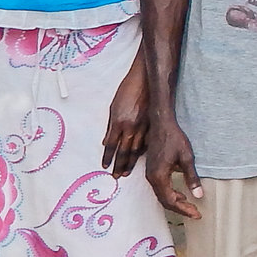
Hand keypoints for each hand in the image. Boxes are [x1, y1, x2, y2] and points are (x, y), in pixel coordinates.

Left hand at [101, 61, 149, 177]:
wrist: (145, 80)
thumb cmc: (127, 91)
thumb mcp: (114, 107)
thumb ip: (111, 126)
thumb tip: (107, 142)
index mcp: (119, 122)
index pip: (112, 145)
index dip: (108, 157)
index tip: (105, 166)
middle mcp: (131, 127)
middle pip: (124, 151)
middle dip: (119, 165)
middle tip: (116, 176)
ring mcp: (143, 127)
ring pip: (137, 149)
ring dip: (131, 162)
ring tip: (127, 172)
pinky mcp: (152, 124)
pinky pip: (147, 142)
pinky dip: (143, 152)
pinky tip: (140, 158)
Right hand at [143, 113, 204, 219]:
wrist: (161, 123)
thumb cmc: (174, 138)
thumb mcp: (187, 158)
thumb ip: (192, 177)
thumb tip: (198, 195)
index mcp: (159, 176)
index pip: (171, 200)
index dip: (184, 209)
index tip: (196, 214)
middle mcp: (151, 177)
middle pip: (165, 201)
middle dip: (180, 208)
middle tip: (195, 212)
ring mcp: (150, 173)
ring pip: (161, 195)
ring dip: (175, 202)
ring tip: (190, 204)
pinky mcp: (151, 169)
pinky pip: (160, 188)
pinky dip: (170, 194)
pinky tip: (180, 194)